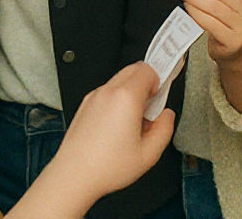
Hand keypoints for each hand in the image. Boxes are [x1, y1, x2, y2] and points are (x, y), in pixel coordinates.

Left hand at [5, 65, 172, 218]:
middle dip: (146, 83)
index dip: (158, 81)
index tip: (161, 95)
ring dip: (131, 91)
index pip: (147, 70)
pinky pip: (107, 91)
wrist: (75, 173)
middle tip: (151, 108)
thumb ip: (165, 129)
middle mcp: (108, 91)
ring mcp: (94, 95)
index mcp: (126, 98)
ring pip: (119, 79)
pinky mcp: (86, 103)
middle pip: (133, 68)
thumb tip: (167, 116)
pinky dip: (117, 98)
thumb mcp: (149, 154)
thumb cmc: (106, 166)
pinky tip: (119, 124)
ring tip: (134, 120)